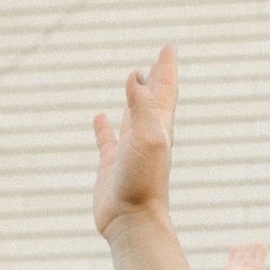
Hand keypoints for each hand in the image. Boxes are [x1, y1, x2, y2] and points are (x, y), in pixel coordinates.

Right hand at [92, 45, 180, 238]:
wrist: (132, 221)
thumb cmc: (144, 182)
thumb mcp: (147, 139)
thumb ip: (141, 107)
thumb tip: (135, 76)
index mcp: (160, 128)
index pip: (164, 91)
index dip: (167, 69)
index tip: (169, 48)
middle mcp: (147, 136)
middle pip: (153, 99)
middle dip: (157, 78)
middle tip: (160, 58)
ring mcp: (129, 150)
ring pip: (132, 116)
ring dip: (134, 98)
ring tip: (134, 81)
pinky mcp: (111, 165)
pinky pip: (107, 140)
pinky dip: (103, 127)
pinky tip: (100, 118)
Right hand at [225, 244, 269, 269]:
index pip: (260, 260)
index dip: (263, 253)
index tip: (265, 246)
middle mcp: (248, 269)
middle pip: (252, 257)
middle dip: (255, 250)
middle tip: (257, 242)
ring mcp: (240, 268)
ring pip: (242, 257)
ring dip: (244, 251)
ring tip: (245, 244)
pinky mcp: (231, 269)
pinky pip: (232, 259)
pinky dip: (233, 253)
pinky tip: (235, 247)